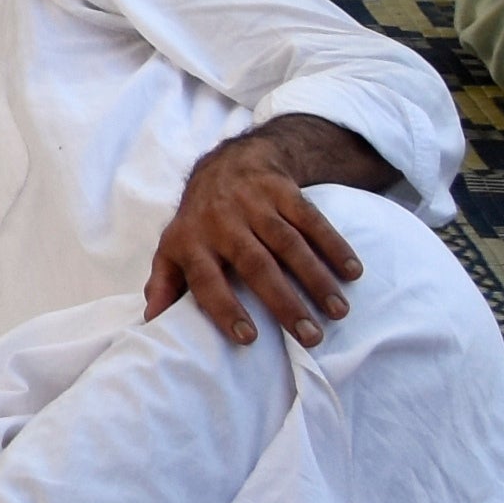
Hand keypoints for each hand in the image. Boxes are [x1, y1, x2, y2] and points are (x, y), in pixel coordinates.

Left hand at [146, 134, 366, 347]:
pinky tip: (353, 271)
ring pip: (289, 244)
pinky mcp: (283, 190)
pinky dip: (334, 244)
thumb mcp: (172, 248)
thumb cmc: (198, 221)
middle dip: (284, 302)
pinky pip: (312, 219)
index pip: (206, 280)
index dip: (224, 308)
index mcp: (192, 242)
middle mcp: (223, 222)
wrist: (227, 163)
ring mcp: (255, 204)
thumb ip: (163, 284)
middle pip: (256, 265)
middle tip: (311, 337)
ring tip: (338, 311)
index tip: (248, 338)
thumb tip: (150, 323)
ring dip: (316, 278)